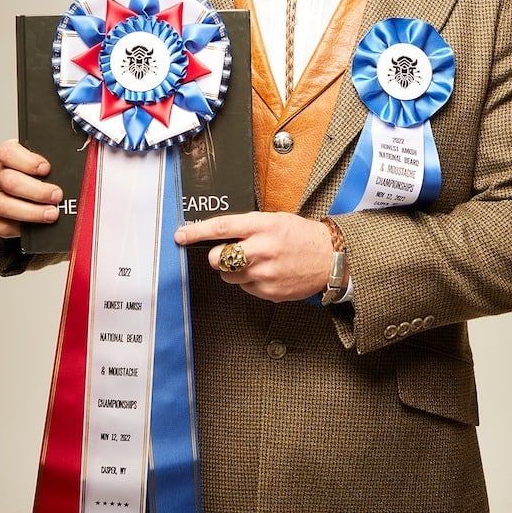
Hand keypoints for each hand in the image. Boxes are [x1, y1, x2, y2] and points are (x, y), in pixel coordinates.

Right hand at [0, 139, 63, 238]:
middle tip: (57, 195)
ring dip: (32, 211)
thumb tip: (73, 171)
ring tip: (52, 213)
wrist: (32, 196)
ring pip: (4, 205)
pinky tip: (39, 226)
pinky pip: (4, 226)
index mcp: (8, 156)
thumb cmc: (42, 176)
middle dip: (37, 191)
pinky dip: (22, 228)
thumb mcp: (46, 164)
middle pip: (9, 182)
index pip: (8, 153)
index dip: (28, 161)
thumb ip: (55, 164)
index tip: (47, 168)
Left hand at [174, 211, 344, 302]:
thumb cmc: (302, 236)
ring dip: (232, 270)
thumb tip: (219, 235)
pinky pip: (244, 287)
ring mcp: (265, 274)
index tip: (180, 235)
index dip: (196, 232)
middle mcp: (262, 250)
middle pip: (217, 258)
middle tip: (228, 253)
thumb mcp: (276, 220)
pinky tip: (266, 274)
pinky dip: (249, 281)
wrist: (331, 258)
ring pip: (227, 275)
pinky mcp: (269, 292)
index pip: (221, 228)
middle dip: (217, 256)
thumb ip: (248, 226)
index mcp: (263, 226)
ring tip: (254, 263)